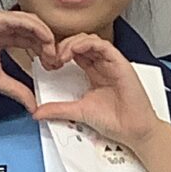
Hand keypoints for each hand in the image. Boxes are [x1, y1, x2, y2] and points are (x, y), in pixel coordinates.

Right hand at [0, 9, 54, 115]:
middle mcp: (2, 27)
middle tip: (57, 60)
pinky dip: (35, 27)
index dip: (44, 50)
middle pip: (34, 30)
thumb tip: (33, 106)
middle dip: (48, 44)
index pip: (31, 40)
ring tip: (52, 51)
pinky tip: (45, 38)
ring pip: (30, 21)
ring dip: (45, 35)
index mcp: (3, 38)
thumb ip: (18, 90)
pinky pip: (19, 19)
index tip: (53, 65)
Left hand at [31, 32, 162, 149]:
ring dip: (73, 43)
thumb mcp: (79, 112)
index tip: (48, 63)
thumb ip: (58, 109)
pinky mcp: (121, 64)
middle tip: (52, 58)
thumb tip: (37, 112)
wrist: (134, 130)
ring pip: (90, 40)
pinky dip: (88, 44)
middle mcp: (103, 65)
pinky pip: (104, 46)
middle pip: (80, 43)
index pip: (74, 53)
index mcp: (94, 73)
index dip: (59, 53)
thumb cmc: (115, 121)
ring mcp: (112, 63)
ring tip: (62, 55)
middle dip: (63, 46)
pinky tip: (75, 51)